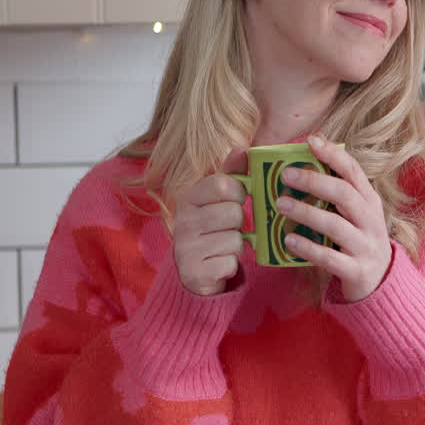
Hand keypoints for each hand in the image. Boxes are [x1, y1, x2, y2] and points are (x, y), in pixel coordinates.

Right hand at [171, 172, 245, 295]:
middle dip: (239, 223)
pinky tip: (218, 263)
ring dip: (236, 246)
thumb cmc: (211, 230)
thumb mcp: (218, 200)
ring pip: (235, 240)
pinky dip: (230, 265)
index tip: (235, 201)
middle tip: (226, 229)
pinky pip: (231, 263)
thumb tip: (242, 150)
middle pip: (233, 213)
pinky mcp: (195, 273)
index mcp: (187, 198)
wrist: (194, 272)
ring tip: (222, 246)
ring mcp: (186, 249)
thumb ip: (231, 174)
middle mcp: (182, 222)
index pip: (222, 184)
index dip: (237, 193)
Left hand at [276, 135, 390, 301]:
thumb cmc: (358, 239)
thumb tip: (300, 166)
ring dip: (306, 213)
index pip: (353, 171)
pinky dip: (307, 248)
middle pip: (344, 194)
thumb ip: (336, 194)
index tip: (311, 140)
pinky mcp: (356, 270)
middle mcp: (370, 220)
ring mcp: (365, 246)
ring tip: (280, 204)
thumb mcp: (356, 214)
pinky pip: (329, 257)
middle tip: (286, 175)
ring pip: (335, 225)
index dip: (333, 154)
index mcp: (369, 201)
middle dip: (315, 181)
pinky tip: (288, 240)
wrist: (380, 281)